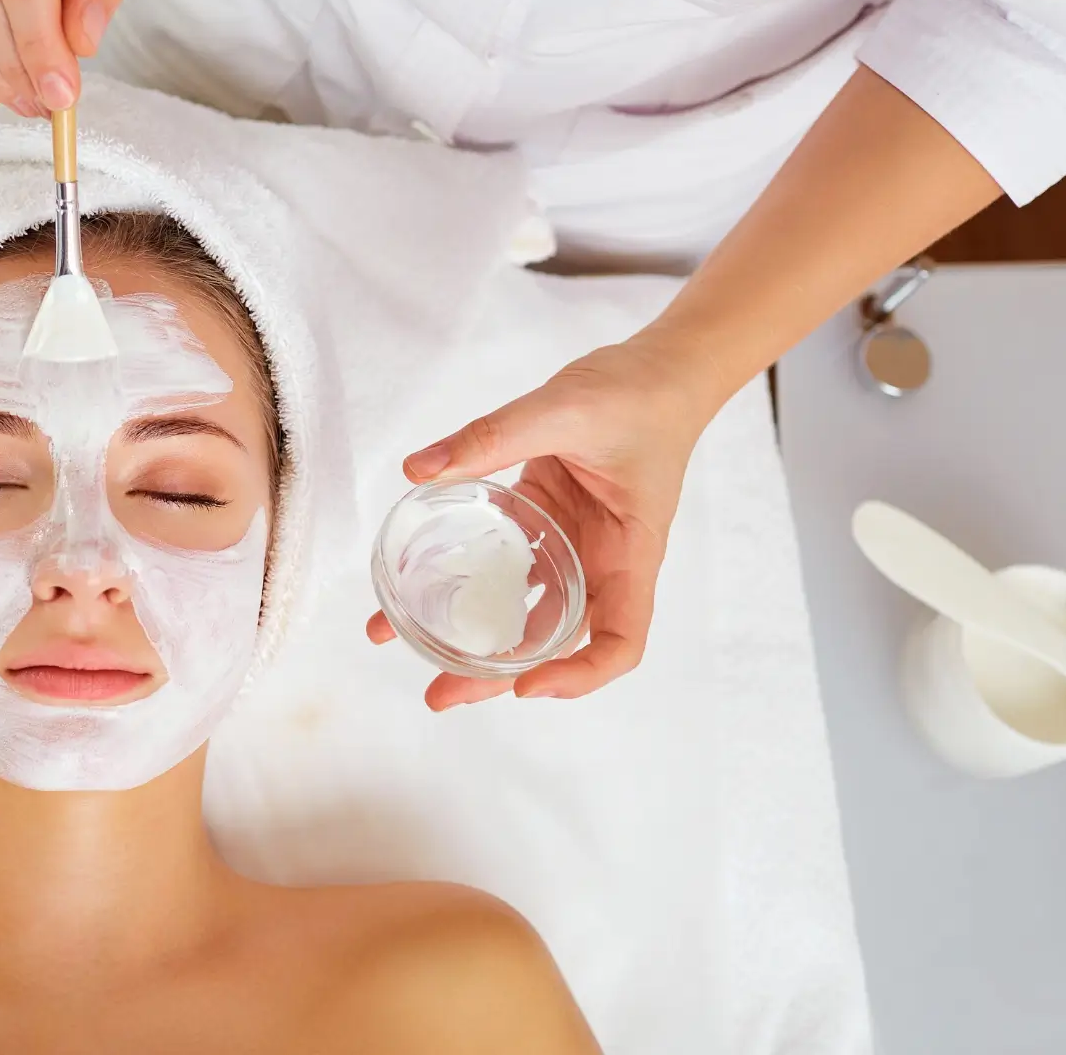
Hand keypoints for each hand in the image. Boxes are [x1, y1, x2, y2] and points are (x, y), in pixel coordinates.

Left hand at [367, 332, 732, 709]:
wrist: (659, 369)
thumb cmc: (639, 395)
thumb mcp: (564, 409)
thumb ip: (492, 436)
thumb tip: (421, 469)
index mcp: (629, 553)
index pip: (621, 641)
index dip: (578, 676)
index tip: (526, 685)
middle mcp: (601, 562)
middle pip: (556, 641)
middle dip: (497, 675)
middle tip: (438, 695)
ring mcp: (571, 545)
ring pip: (523, 609)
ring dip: (471, 634)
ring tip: (406, 647)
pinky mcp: (544, 521)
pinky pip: (504, 564)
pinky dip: (465, 578)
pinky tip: (418, 583)